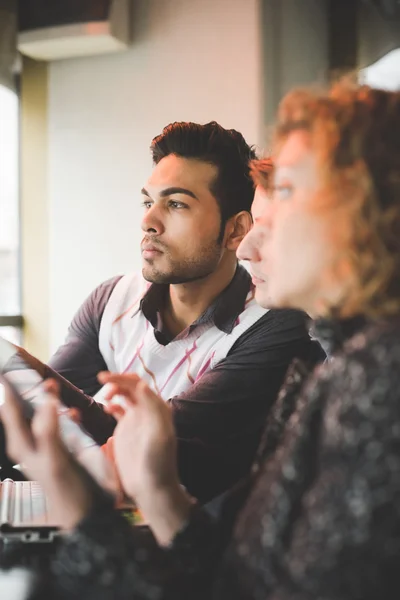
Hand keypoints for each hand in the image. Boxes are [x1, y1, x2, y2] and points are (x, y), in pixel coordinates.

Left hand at [0, 379, 92, 529]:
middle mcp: (32, 443)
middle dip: (26, 389)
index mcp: (23, 444)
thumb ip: (50, 430)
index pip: (9, 408)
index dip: (7, 387)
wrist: (88, 515)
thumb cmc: (67, 492)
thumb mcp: (55, 460)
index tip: (7, 365)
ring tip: (53, 385)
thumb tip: (48, 400)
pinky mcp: (65, 449)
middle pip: (23, 409)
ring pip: (43, 415)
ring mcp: (49, 445)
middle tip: (29, 370)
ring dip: (47, 400)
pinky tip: (74, 412)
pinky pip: (62, 426)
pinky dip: (66, 415)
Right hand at [98, 372, 191, 544]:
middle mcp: (147, 411)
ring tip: (105, 397)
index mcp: (157, 408)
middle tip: (101, 381)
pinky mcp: (126, 430)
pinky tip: (106, 407)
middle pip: (131, 386)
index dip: (122, 378)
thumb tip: (141, 384)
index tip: (104, 378)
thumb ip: (152, 408)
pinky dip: (111, 404)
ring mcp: (137, 419)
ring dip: (114, 390)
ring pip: (125, 395)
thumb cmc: (158, 463)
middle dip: (117, 380)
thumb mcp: (159, 435)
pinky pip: (119, 410)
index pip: (138, 385)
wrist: (151, 487)